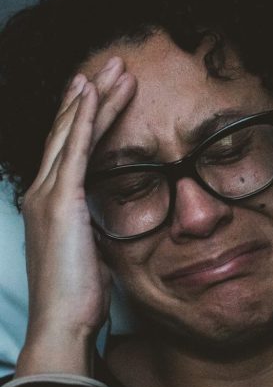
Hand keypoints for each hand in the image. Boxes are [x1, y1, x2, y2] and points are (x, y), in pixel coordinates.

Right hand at [16, 57, 136, 377]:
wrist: (64, 322)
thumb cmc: (78, 293)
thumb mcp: (88, 249)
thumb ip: (91, 223)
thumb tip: (103, 214)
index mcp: (52, 202)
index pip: (70, 148)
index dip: (85, 116)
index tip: (102, 90)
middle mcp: (44, 191)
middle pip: (69, 131)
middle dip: (91, 95)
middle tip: (112, 65)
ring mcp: (49, 194)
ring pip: (73, 132)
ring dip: (94, 97)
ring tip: (114, 68)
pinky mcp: (62, 201)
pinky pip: (77, 149)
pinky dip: (87, 118)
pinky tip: (95, 94)